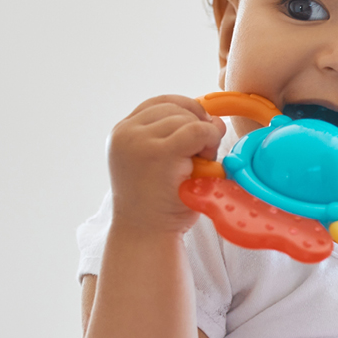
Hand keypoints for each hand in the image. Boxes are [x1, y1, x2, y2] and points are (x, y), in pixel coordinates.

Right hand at [108, 95, 225, 235]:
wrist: (146, 234)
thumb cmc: (160, 201)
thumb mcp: (159, 160)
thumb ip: (176, 134)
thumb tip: (215, 117)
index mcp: (122, 132)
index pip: (162, 103)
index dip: (187, 113)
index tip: (196, 137)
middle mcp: (125, 133)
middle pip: (176, 107)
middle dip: (196, 125)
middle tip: (199, 157)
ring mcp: (139, 141)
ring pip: (188, 118)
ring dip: (204, 137)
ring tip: (197, 165)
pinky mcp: (158, 153)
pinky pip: (197, 130)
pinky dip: (210, 140)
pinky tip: (205, 162)